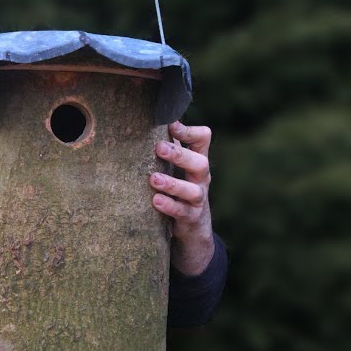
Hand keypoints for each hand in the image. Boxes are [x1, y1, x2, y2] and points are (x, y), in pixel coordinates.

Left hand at [150, 120, 214, 274]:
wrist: (193, 231)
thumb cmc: (179, 190)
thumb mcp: (176, 167)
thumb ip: (168, 146)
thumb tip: (147, 118)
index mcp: (197, 160)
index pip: (203, 139)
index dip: (189, 131)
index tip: (170, 124)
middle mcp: (200, 179)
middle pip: (200, 162)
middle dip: (179, 154)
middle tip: (159, 148)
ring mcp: (197, 200)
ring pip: (193, 191)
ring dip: (173, 184)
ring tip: (153, 179)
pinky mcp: (191, 219)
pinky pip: (182, 212)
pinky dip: (170, 206)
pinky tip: (156, 201)